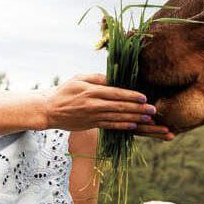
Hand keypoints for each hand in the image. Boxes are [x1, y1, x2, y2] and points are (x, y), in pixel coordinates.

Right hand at [43, 74, 163, 134]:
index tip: (144, 97)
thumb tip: (114, 77)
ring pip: (117, 118)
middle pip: (120, 107)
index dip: (131, 96)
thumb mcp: (79, 78)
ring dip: (134, 118)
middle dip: (138, 109)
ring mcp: (93, 116)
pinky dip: (122, 126)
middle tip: (153, 110)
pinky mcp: (92, 124)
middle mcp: (94, 105)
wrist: (49, 109)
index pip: (115, 93)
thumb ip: (97, 77)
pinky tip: (133, 126)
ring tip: (148, 119)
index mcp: (92, 91)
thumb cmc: (65, 91)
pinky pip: (110, 126)